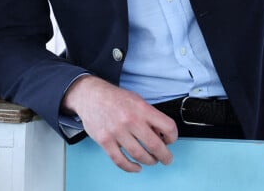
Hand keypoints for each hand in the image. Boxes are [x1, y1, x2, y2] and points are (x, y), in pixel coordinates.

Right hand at [62, 76, 177, 171]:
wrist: (91, 95)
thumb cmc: (115, 98)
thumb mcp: (137, 100)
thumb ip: (149, 116)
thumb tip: (161, 134)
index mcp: (142, 108)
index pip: (167, 126)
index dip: (172, 136)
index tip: (170, 140)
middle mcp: (130, 120)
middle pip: (155, 145)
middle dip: (165, 156)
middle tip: (167, 159)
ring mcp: (117, 131)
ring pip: (139, 155)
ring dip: (149, 161)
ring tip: (151, 160)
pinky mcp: (105, 141)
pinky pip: (120, 161)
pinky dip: (131, 167)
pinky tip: (136, 167)